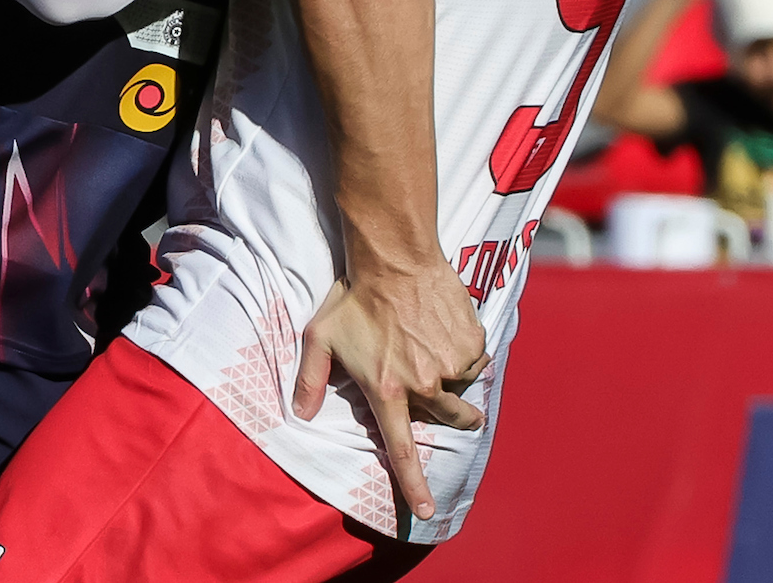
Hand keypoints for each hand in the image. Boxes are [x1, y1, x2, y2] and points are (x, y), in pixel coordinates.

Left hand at [294, 268, 489, 522]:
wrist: (395, 259)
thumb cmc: (353, 297)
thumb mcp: (320, 337)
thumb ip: (309, 379)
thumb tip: (297, 414)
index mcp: (387, 389)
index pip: (401, 448)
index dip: (412, 484)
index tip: (425, 512)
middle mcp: (423, 384)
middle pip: (450, 419)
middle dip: (456, 417)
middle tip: (446, 393)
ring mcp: (451, 364)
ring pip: (461, 384)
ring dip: (451, 371)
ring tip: (428, 340)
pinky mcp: (472, 342)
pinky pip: (475, 357)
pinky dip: (463, 348)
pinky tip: (440, 325)